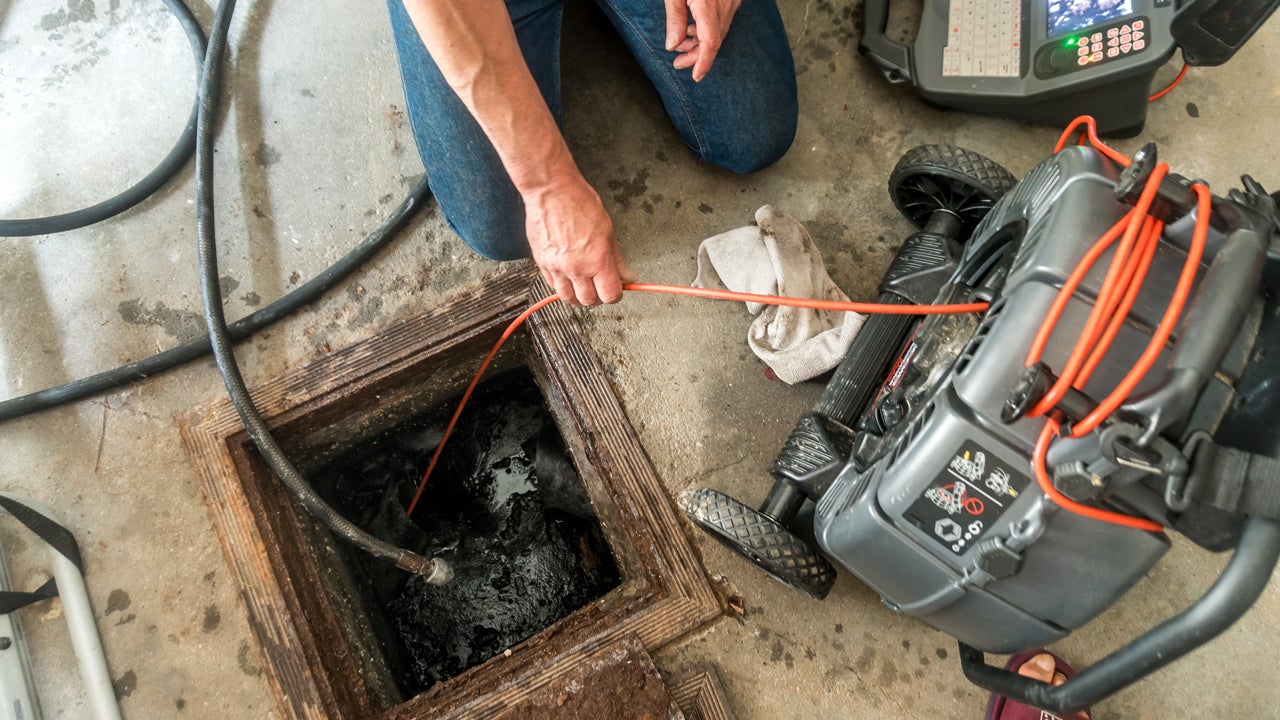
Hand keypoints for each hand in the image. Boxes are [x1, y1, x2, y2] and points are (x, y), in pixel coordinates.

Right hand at [523, 174, 635, 306]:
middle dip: (598, 297)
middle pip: (589, 301)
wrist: (551, 191)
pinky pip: (552, 286)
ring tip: (584, 285)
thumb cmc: (578, 202)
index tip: (616, 289)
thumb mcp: (608, 229)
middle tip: (600, 286)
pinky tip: (568, 276)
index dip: (616, 295)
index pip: (610, 295)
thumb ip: (617, 258)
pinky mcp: (542, 263)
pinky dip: (562, 286)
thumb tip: (626, 274)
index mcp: (597, 260)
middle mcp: (576, 268)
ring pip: (568, 298)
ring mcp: (557, 267)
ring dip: (578, 296)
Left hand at [665, 0, 741, 81]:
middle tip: (679, 62)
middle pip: (715, 39)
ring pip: (719, 32)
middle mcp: (725, 6)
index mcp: (708, 5)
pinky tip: (692, 29)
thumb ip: (675, 18)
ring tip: (681, 44)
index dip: (704, 62)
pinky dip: (708, 30)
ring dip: (701, 43)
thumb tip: (673, 45)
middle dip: (696, 55)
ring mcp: (731, 2)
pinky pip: (722, 21)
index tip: (697, 76)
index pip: (711, 41)